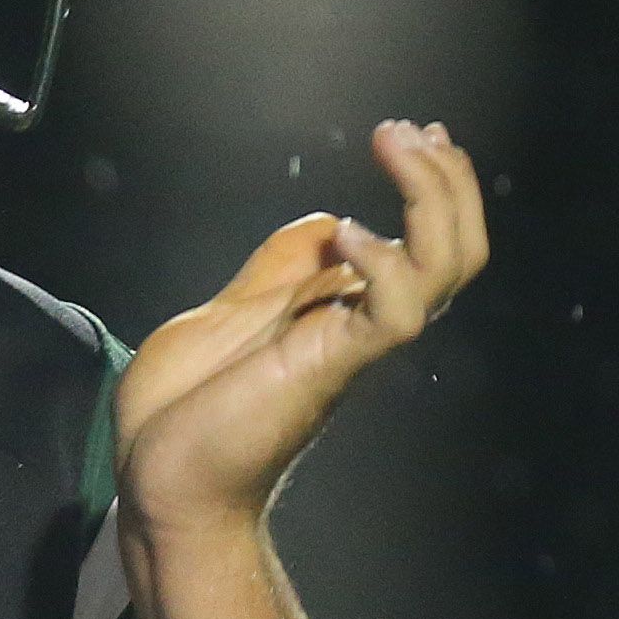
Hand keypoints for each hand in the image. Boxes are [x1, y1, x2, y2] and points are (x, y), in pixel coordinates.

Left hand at [112, 120, 489, 538]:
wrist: (162, 488)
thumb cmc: (186, 417)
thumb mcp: (230, 316)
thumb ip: (280, 272)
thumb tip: (322, 223)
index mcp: (342, 313)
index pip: (425, 246)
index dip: (435, 189)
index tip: (418, 134)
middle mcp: (361, 328)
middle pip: (456, 252)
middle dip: (446, 183)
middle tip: (412, 130)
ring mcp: (349, 348)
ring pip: (443, 272)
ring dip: (432, 199)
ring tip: (397, 146)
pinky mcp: (328, 369)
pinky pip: (394, 314)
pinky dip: (383, 263)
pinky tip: (348, 231)